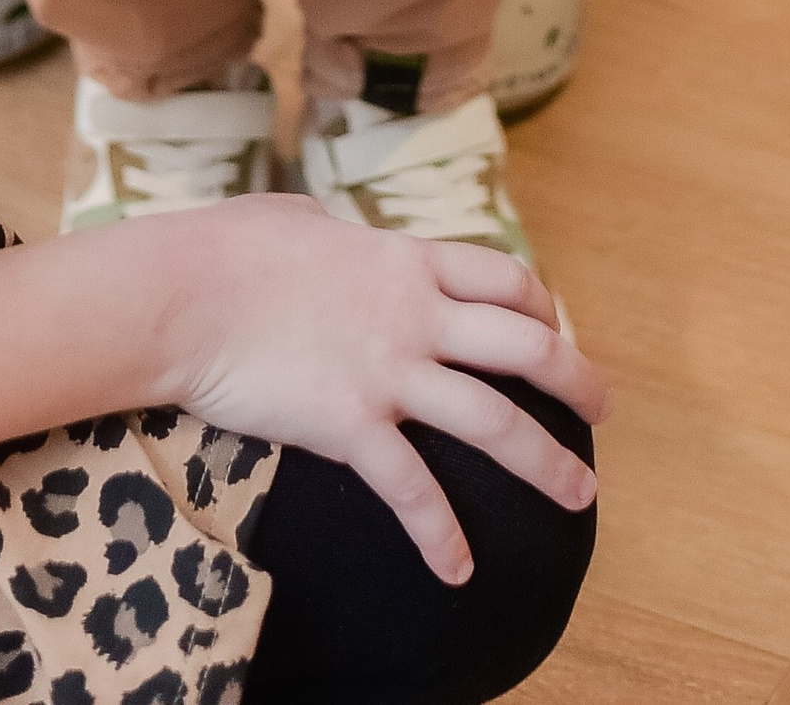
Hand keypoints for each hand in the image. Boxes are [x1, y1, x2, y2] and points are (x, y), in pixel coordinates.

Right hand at [152, 198, 603, 582]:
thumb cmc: (228, 248)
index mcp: (407, 261)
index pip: (505, 279)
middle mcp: (414, 313)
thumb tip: (326, 229)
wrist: (185, 294)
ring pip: (493, 421)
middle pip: (524, 346)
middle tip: (604, 410)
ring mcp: (388, 369)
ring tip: (580, 495)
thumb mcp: (298, 220)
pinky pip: (412, 488)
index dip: (544, 308)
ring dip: (546, 462)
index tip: (557, 332)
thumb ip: (332, 232)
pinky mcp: (351, 423)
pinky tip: (459, 569)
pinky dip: (440, 534)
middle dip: (576, 380)